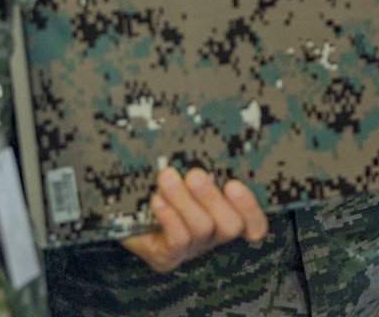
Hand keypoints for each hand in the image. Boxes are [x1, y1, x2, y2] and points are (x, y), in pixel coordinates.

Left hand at [119, 167, 268, 272]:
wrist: (124, 206)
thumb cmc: (164, 180)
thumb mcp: (186, 166)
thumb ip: (203, 156)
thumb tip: (210, 123)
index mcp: (227, 214)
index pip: (254, 224)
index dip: (250, 208)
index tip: (233, 184)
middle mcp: (214, 235)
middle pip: (230, 225)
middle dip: (212, 198)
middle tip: (194, 174)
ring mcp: (192, 248)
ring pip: (202, 229)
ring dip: (184, 201)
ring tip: (166, 177)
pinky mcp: (168, 257)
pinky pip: (177, 241)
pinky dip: (170, 218)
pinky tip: (156, 200)